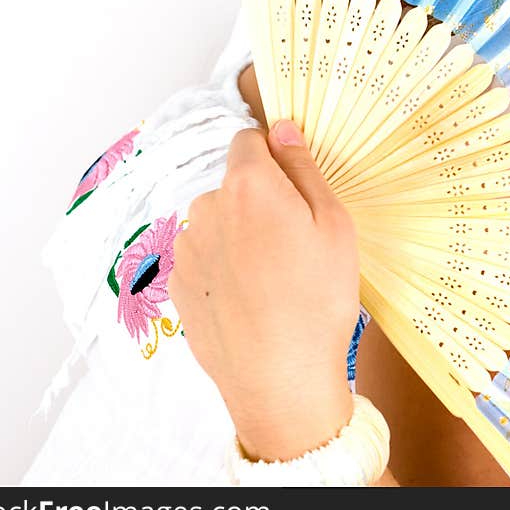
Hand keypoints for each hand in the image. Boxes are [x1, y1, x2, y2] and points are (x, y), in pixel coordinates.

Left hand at [168, 120, 359, 461]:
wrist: (280, 382)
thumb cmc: (317, 300)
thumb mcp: (333, 224)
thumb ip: (302, 167)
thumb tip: (282, 127)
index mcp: (248, 186)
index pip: (249, 140)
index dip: (274, 157)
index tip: (295, 189)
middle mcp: (206, 209)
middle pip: (234, 185)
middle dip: (260, 202)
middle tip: (295, 244)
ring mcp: (187, 249)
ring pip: (218, 223)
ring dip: (239, 235)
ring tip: (273, 279)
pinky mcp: (177, 285)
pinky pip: (204, 259)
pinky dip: (223, 269)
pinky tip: (251, 300)